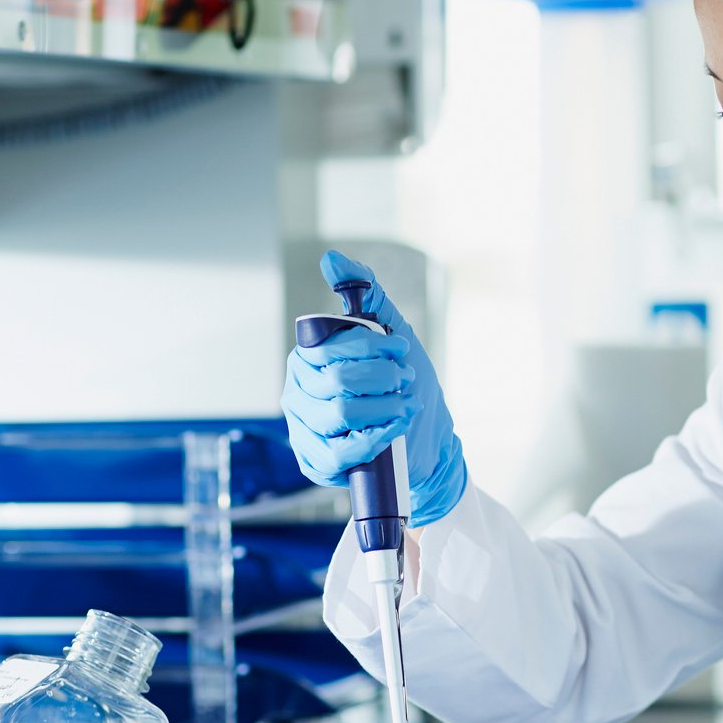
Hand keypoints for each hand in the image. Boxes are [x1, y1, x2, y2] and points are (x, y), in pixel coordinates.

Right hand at [281, 251, 467, 526]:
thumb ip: (366, 295)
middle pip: (337, 381)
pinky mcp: (315, 463)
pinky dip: (374, 439)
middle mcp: (297, 392)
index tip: (401, 351)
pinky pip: (339, 453)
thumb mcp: (392, 335)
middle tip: (405, 381)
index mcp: (308, 358)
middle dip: (382, 379)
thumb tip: (331, 259)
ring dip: (383, 409)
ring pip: (339, 415)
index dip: (371, 347)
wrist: (425, 441)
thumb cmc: (403, 386)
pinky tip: (395, 431)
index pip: (330, 347)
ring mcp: (303, 430)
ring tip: (405, 406)